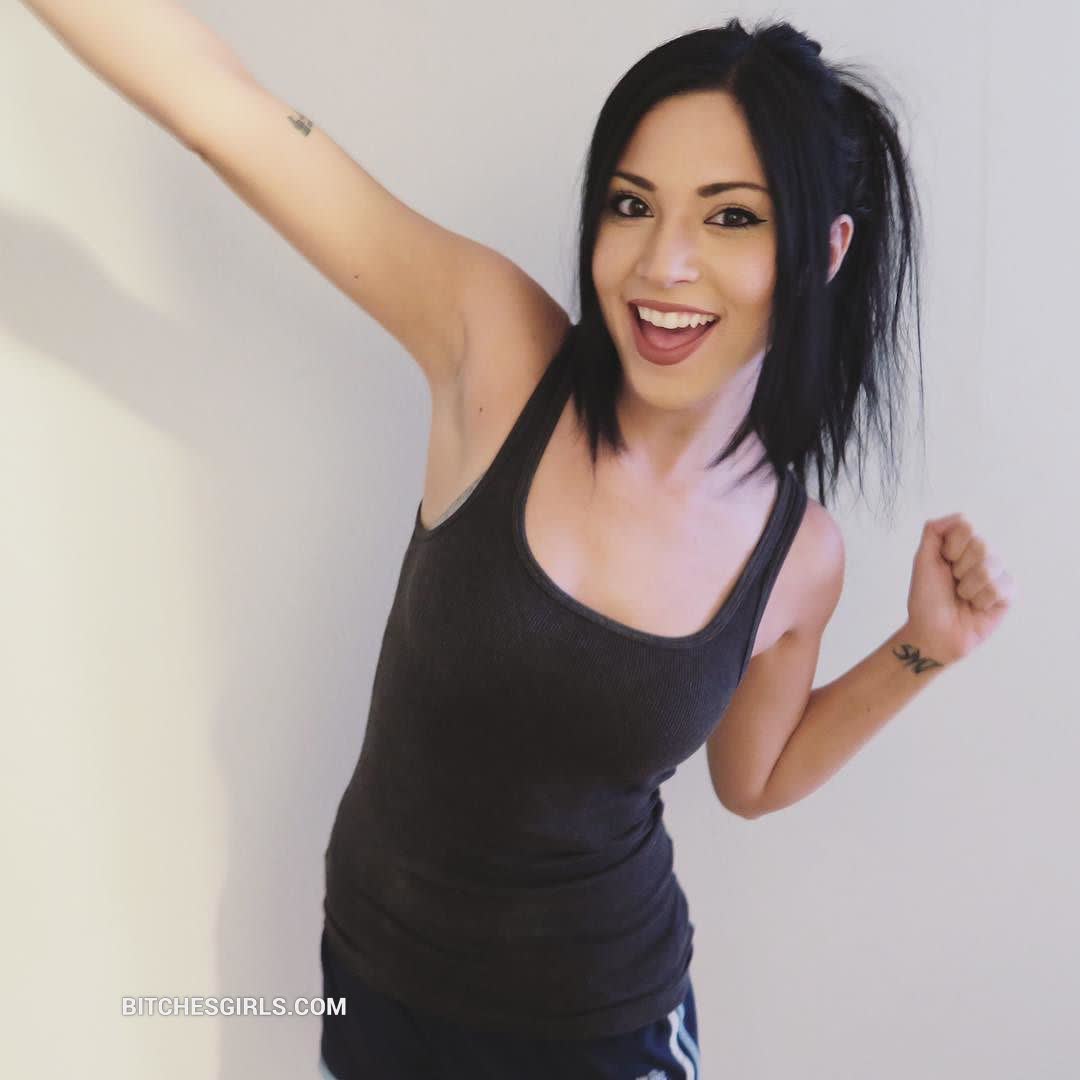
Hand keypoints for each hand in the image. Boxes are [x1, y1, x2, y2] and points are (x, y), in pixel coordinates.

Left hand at [905, 513, 1018, 663]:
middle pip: (981, 545)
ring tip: (963, 598)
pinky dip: (982, 601)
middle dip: (959, 569)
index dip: (951, 547)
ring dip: (968, 588)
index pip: (966, 526)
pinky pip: (1001, 587)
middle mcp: (981, 556)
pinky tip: (976, 607)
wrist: (933, 633)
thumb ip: (935, 532)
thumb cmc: (926, 599)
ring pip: (990, 567)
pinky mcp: (1008, 594)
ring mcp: (996, 574)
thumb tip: (960, 516)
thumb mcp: (923, 561)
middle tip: (952, 584)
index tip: (942, 563)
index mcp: (961, 545)